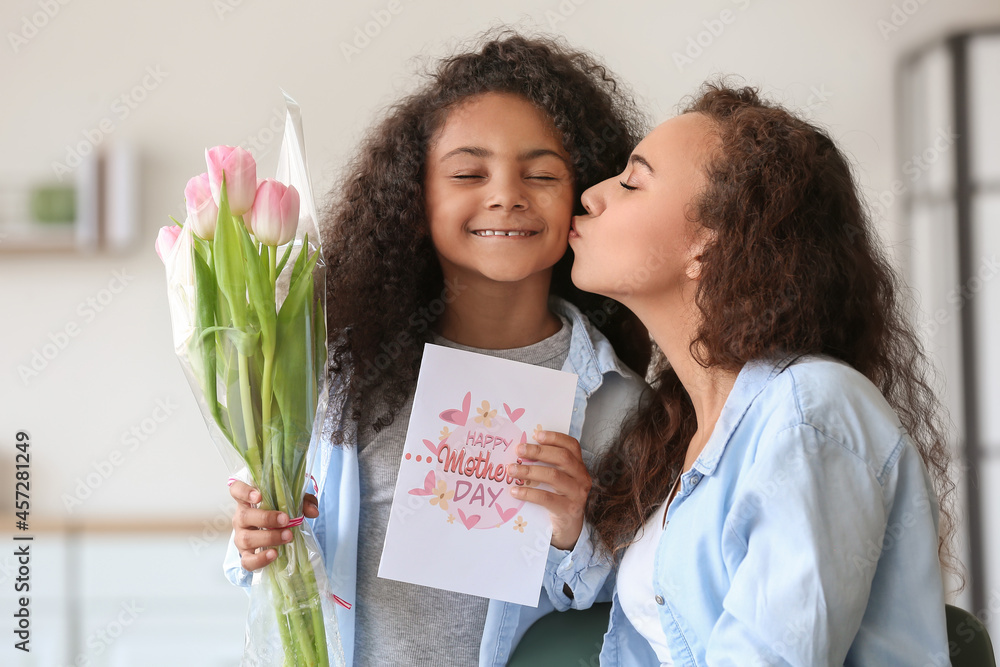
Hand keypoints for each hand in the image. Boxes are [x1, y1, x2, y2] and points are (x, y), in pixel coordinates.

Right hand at [230, 480, 318, 571]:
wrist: (273, 535)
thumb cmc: (279, 513)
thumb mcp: (292, 503)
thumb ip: (303, 502)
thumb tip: (313, 511)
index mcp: (248, 500)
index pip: (236, 489)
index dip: (244, 491)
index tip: (258, 496)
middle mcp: (241, 517)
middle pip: (244, 516)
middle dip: (266, 518)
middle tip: (286, 520)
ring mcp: (241, 537)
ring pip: (246, 538)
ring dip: (269, 537)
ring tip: (288, 536)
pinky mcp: (245, 555)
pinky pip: (247, 560)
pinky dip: (260, 559)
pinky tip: (274, 554)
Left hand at [508, 430, 590, 550]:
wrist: (569, 528)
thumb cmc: (559, 498)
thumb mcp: (558, 480)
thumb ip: (548, 465)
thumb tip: (522, 450)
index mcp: (579, 466)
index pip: (572, 445)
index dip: (555, 437)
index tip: (536, 434)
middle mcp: (582, 478)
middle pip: (562, 457)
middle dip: (538, 451)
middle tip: (519, 449)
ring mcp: (577, 494)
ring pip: (553, 476)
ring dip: (529, 471)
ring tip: (511, 470)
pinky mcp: (568, 510)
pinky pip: (546, 498)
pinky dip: (528, 493)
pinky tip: (515, 491)